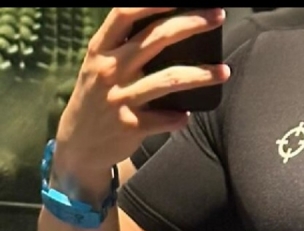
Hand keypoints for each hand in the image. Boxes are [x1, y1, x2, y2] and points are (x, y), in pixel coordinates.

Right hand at [52, 7, 227, 195]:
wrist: (79, 144)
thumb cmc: (98, 98)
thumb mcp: (100, 66)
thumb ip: (124, 47)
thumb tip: (168, 30)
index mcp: (101, 49)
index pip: (126, 13)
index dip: (154, 2)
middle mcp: (110, 69)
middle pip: (156, 38)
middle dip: (191, 24)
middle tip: (217, 17)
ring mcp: (120, 99)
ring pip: (169, 80)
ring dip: (202, 75)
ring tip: (224, 71)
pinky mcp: (130, 127)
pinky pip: (167, 118)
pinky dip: (181, 117)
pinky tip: (187, 115)